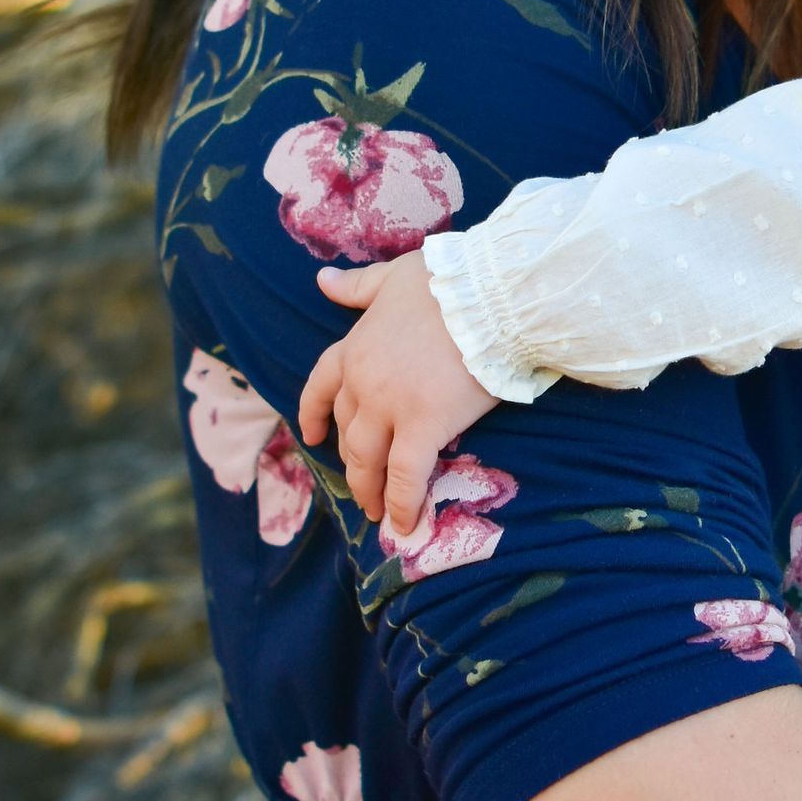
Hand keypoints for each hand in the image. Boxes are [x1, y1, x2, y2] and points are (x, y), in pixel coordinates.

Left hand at [296, 251, 495, 534]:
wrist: (488, 293)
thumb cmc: (448, 279)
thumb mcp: (393, 276)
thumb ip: (357, 286)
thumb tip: (322, 280)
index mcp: (354, 346)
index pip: (321, 385)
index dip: (314, 413)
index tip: (313, 434)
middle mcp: (363, 380)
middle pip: (347, 431)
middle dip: (352, 460)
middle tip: (363, 484)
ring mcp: (390, 406)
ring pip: (368, 459)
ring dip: (370, 489)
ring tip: (379, 513)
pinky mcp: (424, 425)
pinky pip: (407, 475)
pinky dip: (403, 503)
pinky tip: (407, 524)